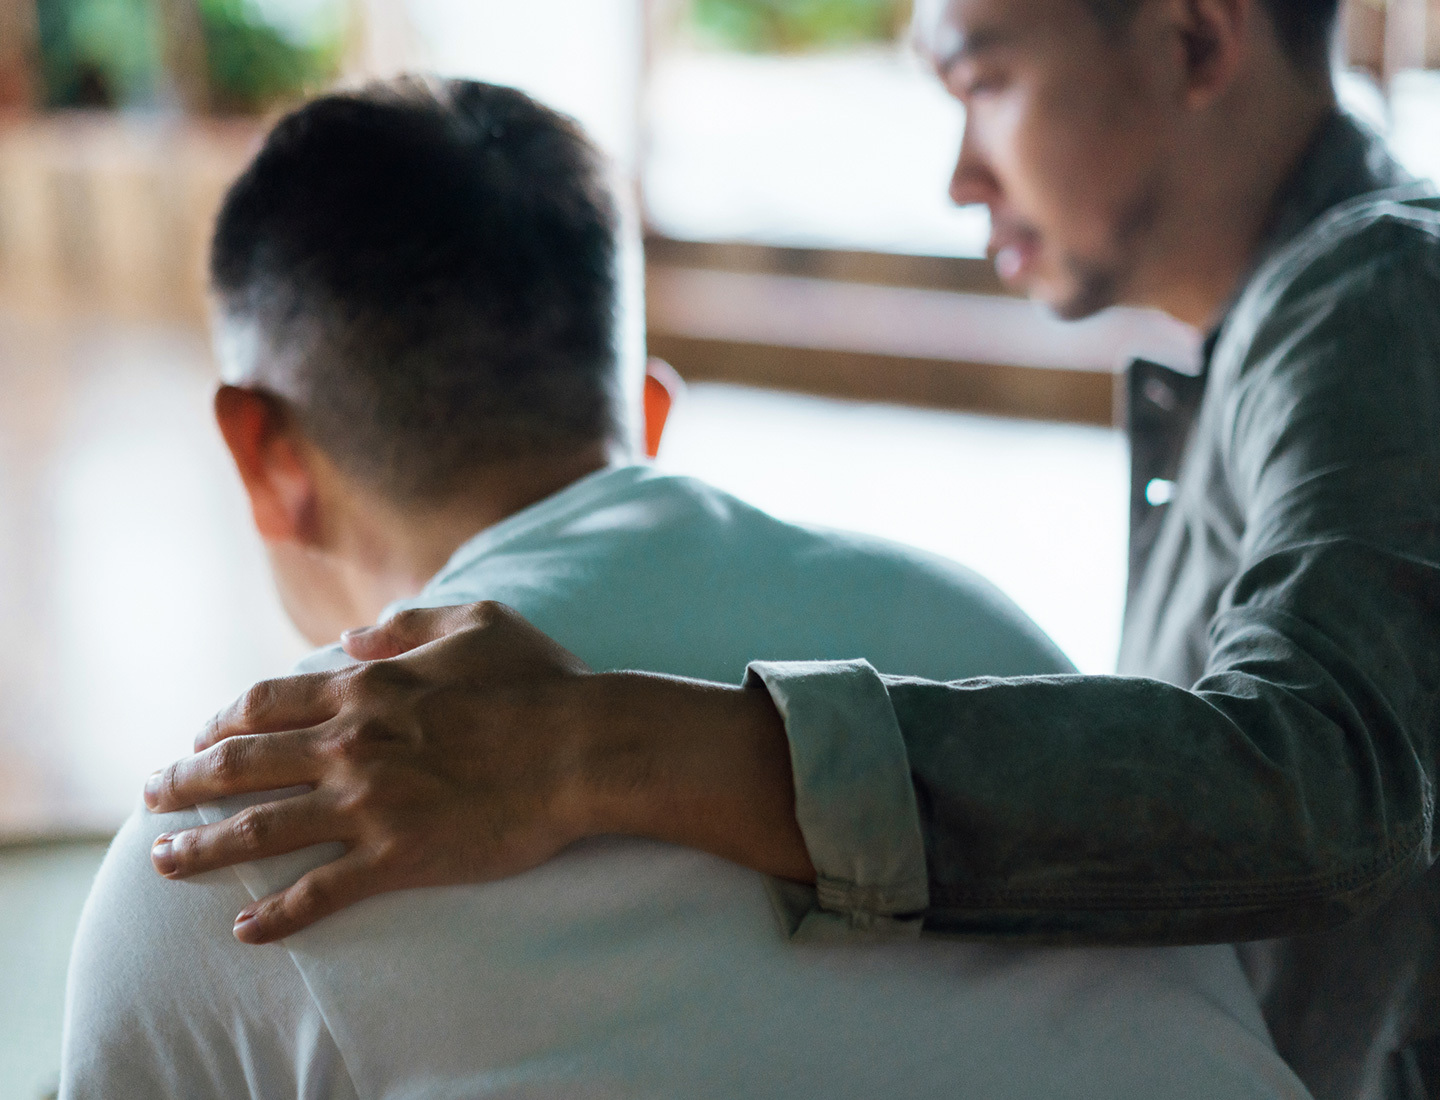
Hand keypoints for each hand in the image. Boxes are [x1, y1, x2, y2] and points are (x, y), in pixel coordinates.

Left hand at [144, 601, 810, 942]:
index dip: (222, 721)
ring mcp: (370, 804)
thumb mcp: (478, 622)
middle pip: (241, 764)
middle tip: (153, 796)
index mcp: (366, 688)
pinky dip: (277, 914)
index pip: (265, 704)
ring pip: (260, 829)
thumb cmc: (539, 683)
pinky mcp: (398, 857)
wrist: (582, 749)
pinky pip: (320, 892)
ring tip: (163, 861)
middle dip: (186, 780)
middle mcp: (351, 745)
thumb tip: (356, 633)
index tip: (201, 735)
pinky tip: (246, 930)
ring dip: (203, 847)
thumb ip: (409, 623)